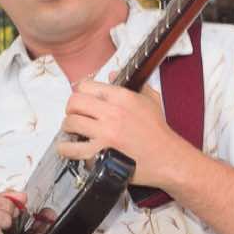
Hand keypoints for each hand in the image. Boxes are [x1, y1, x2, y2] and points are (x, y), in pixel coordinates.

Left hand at [56, 79, 192, 188]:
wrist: (167, 158)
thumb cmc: (159, 132)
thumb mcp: (150, 100)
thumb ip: (130, 84)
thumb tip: (111, 74)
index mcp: (122, 97)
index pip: (86, 86)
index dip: (80, 93)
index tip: (81, 101)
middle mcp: (112, 112)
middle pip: (74, 102)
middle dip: (71, 109)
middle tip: (74, 116)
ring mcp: (105, 134)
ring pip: (70, 123)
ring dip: (68, 128)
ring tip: (73, 132)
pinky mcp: (101, 154)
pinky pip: (72, 149)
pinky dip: (65, 149)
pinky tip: (68, 149)